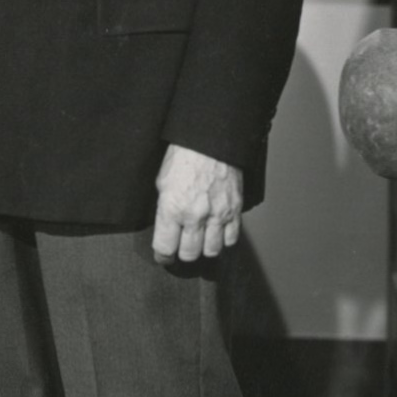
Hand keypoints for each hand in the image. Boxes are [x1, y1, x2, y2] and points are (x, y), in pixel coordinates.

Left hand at [154, 144, 244, 263]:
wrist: (209, 141)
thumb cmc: (183, 157)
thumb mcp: (161, 183)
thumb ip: (164, 209)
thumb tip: (166, 228)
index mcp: (172, 208)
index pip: (165, 248)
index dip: (163, 256)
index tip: (164, 256)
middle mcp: (195, 216)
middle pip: (189, 254)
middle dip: (182, 254)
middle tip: (181, 249)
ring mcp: (217, 214)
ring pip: (212, 251)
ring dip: (204, 249)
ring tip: (200, 241)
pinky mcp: (234, 210)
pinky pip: (231, 239)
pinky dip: (224, 240)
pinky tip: (217, 234)